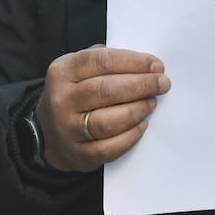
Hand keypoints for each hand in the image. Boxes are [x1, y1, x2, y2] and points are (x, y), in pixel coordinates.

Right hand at [36, 46, 170, 171]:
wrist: (52, 130)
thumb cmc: (78, 92)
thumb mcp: (81, 69)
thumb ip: (109, 61)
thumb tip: (147, 65)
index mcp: (63, 71)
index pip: (102, 61)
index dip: (133, 62)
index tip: (157, 66)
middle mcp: (61, 100)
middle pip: (105, 90)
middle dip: (141, 85)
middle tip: (162, 84)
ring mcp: (67, 129)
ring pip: (106, 121)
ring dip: (136, 110)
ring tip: (152, 102)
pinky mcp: (77, 153)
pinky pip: (108, 148)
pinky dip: (130, 137)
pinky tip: (142, 125)